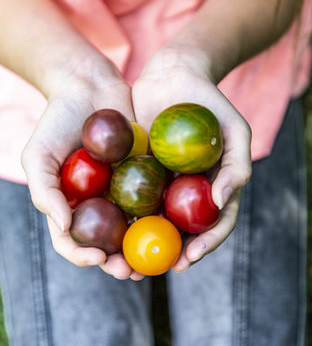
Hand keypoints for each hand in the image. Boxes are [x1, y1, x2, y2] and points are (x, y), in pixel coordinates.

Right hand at [21, 58, 144, 280]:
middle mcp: (96, 204)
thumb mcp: (38, 155)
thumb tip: (64, 226)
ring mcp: (121, 192)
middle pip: (106, 244)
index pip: (72, 242)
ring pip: (134, 229)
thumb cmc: (57, 121)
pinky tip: (173, 228)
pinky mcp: (144, 176)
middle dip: (117, 262)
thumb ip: (44, 191)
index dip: (82, 255)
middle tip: (129, 271)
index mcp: (69, 205)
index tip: (98, 258)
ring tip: (154, 260)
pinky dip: (162, 218)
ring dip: (143, 249)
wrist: (89, 86)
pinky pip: (154, 201)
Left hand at [131, 46, 251, 270]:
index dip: (204, 247)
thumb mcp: (235, 130)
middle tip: (151, 270)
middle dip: (166, 256)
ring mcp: (160, 184)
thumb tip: (221, 201)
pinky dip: (119, 215)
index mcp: (213, 190)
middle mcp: (186, 193)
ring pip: (151, 221)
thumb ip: (238, 166)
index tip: (188, 259)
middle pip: (180, 233)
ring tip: (124, 263)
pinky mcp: (135, 172)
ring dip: (139, 246)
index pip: (213, 226)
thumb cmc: (210, 102)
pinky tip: (107, 229)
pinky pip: (126, 197)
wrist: (174, 75)